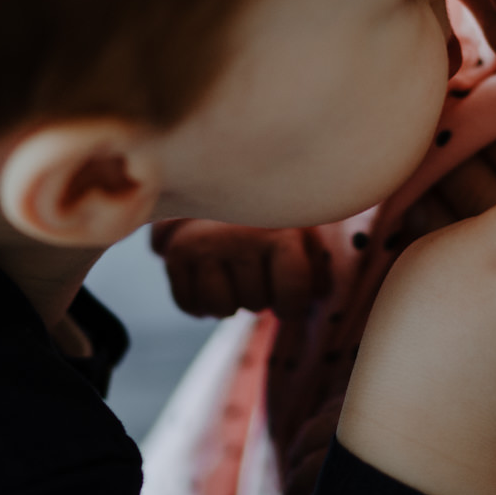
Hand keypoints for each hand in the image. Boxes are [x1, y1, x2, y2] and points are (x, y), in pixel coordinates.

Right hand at [150, 219, 332, 318]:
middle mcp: (240, 237)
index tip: (287, 297)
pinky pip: (188, 305)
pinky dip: (199, 304)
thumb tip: (319, 295)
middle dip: (259, 295)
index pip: (292, 293)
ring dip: (229, 302)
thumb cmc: (269, 222)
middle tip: (255, 270)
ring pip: (221, 308)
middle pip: (255, 304)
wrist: (217, 185)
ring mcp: (205, 245)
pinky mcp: (176, 254)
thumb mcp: (301, 235)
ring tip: (233, 276)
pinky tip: (209, 280)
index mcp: (279, 231)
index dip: (291, 305)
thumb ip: (317, 269)